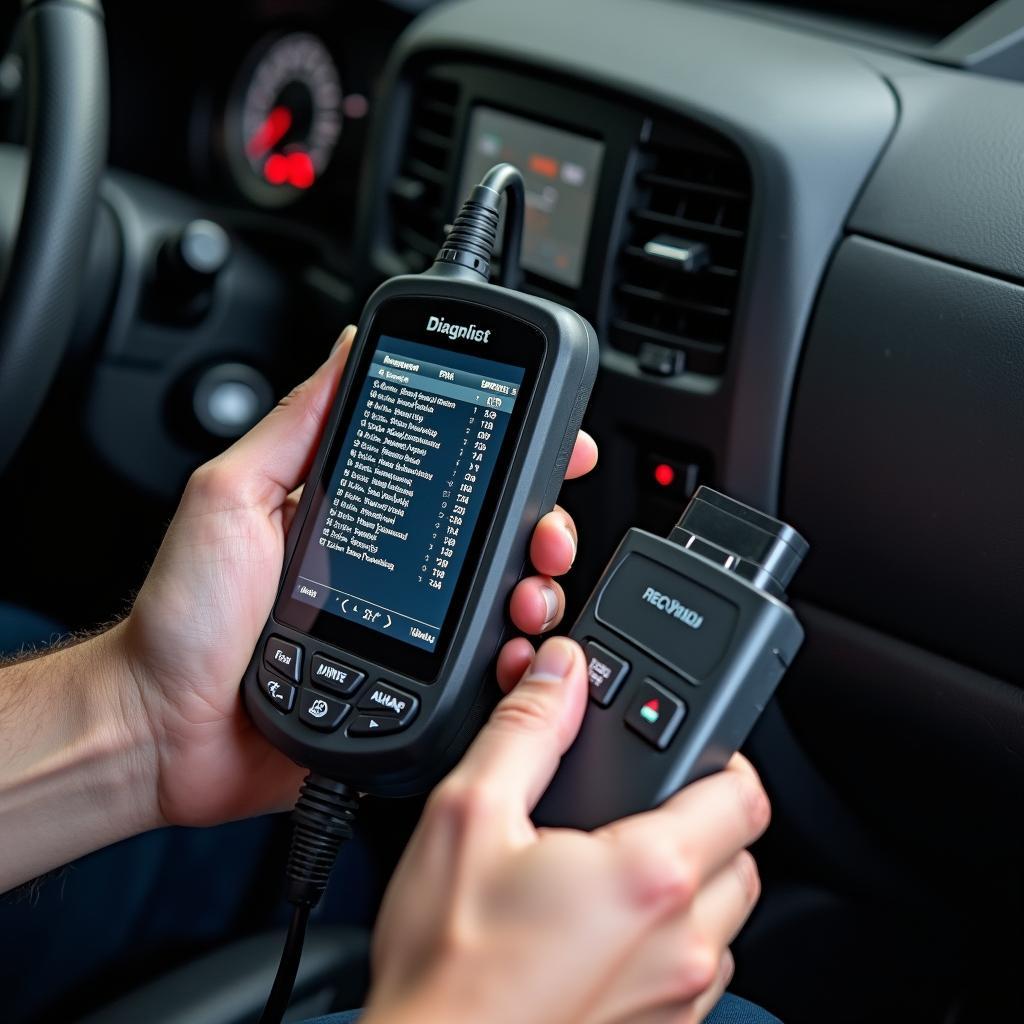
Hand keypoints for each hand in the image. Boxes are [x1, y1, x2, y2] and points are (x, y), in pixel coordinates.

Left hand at [119, 328, 597, 827]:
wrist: (166, 728)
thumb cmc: (186, 617)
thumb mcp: (230, 495)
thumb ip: (294, 426)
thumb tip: (348, 348)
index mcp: (356, 514)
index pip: (448, 472)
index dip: (508, 455)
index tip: (551, 444)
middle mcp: (390, 568)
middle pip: (491, 536)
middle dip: (540, 526)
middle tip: (546, 532)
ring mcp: (404, 628)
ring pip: (498, 602)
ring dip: (534, 591)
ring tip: (529, 595)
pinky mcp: (407, 687)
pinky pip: (475, 670)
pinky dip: (510, 661)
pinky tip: (514, 653)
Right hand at [363, 637, 769, 1023]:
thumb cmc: (448, 967)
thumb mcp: (470, 815)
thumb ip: (527, 730)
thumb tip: (560, 672)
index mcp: (650, 875)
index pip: (744, 797)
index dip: (723, 758)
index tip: (689, 749)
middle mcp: (682, 944)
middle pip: (741, 856)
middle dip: (704, 819)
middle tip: (640, 806)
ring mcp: (676, 999)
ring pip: (724, 918)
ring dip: (692, 884)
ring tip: (617, 868)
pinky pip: (696, 971)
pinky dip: (671, 940)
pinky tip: (607, 930)